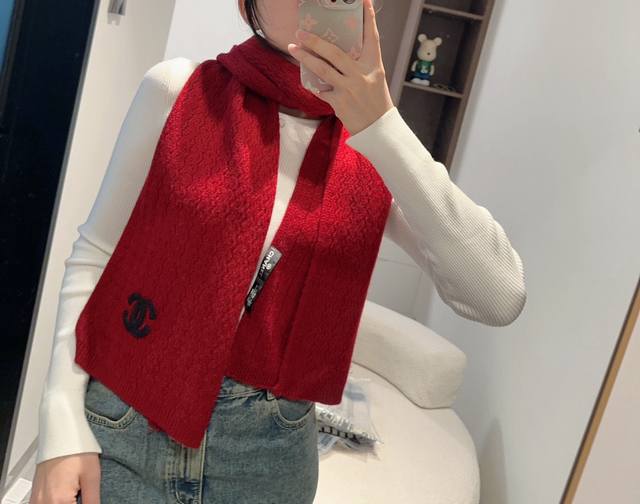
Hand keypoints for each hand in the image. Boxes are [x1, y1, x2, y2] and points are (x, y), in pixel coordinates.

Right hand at [30, 453, 100, 503]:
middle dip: (75, 503)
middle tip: (83, 496)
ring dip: (65, 503)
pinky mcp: (34, 495)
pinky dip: (55, 503)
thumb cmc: (76, 450)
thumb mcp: (92, 477)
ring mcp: (36, 499)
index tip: (87, 500)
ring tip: (75, 494)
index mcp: (59, 500)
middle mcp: (44, 502)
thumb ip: (92, 501)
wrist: (60, 434)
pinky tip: (65, 497)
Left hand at [287, 0, 393, 135]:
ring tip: (293, 48)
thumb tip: (338, 51)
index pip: (371, 37)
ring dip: (305, 58)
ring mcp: (349, 89)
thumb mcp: (374, 78)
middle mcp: (361, 74)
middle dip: (315, 41)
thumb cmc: (376, 101)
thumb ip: (360, 64)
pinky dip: (315, 85)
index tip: (362, 1)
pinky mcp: (339, 102)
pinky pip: (321, 89)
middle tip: (300, 32)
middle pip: (334, 53)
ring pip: (322, 69)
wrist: (378, 128)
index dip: (368, 18)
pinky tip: (309, 82)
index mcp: (373, 65)